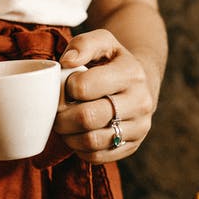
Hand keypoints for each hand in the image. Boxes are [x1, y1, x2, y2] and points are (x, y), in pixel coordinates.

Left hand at [54, 30, 155, 162]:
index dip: (65, 88)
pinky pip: (98, 157)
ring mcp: (139, 127)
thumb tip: (66, 62)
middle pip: (86, 117)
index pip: (83, 87)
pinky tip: (78, 135)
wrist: (141, 82)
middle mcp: (141, 102)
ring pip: (91, 141)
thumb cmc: (113, 62)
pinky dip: (80, 150)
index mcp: (131, 73)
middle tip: (57, 112)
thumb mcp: (103, 42)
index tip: (65, 87)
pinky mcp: (132, 146)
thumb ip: (83, 44)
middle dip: (62, 117)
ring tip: (65, 124)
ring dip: (69, 136)